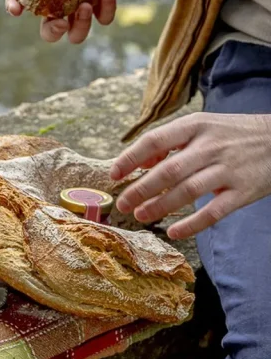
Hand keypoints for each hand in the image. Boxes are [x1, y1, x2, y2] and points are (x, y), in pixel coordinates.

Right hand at [6, 0, 127, 43]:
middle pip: (49, 32)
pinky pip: (103, 17)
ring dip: (81, 26)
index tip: (16, 9)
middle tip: (62, 22)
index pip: (19, 3)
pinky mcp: (100, 4)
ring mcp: (78, 6)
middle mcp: (56, 3)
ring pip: (76, 34)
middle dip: (53, 31)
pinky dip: (106, 9)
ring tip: (85, 5)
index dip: (14, 8)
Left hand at [110, 113, 270, 238]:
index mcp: (196, 126)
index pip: (156, 140)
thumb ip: (170, 142)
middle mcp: (211, 146)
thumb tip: (139, 163)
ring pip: (188, 191)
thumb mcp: (202, 126)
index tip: (114, 175)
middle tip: (123, 204)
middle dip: (140, 189)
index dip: (131, 158)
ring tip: (140, 215)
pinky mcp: (244, 191)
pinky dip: (192, 225)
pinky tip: (174, 232)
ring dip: (160, 206)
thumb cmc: (232, 134)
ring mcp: (229, 169)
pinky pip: (214, 212)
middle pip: (169, 170)